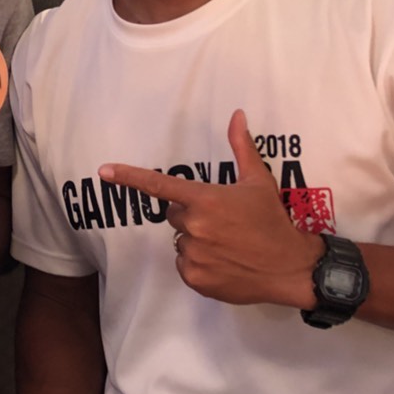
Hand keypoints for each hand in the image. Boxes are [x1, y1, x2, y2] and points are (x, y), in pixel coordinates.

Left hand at [102, 109, 323, 308]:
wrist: (290, 268)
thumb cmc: (272, 221)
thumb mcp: (258, 181)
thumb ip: (241, 147)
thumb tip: (237, 115)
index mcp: (206, 200)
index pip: (160, 186)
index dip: (129, 177)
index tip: (104, 171)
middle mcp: (195, 226)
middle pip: (175, 215)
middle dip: (192, 215)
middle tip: (222, 222)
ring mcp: (193, 254)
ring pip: (180, 241)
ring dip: (196, 240)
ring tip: (227, 244)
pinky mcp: (195, 278)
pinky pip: (184, 265)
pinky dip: (198, 263)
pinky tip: (223, 262)